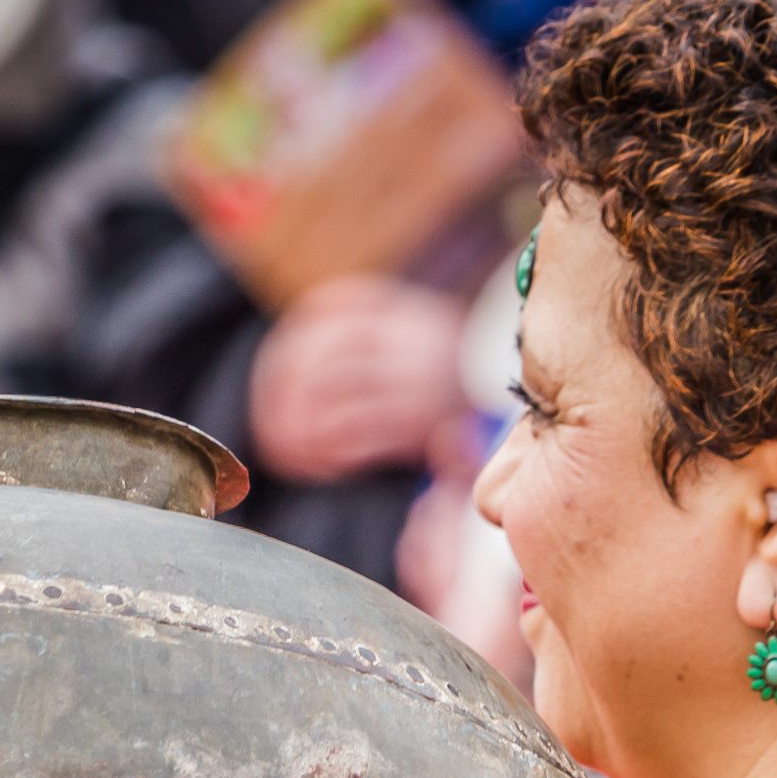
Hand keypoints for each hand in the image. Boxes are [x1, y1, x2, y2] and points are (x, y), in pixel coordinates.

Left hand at [248, 275, 471, 483]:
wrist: (509, 379)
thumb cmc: (439, 356)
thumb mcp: (401, 314)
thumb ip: (352, 313)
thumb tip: (291, 336)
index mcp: (393, 311)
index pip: (320, 325)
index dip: (283, 358)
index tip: (267, 385)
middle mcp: (404, 342)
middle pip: (320, 365)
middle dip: (283, 401)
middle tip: (269, 427)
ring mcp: (415, 383)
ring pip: (336, 407)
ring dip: (301, 434)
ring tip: (288, 453)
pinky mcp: (424, 425)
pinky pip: (361, 442)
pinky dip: (332, 456)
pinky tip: (322, 466)